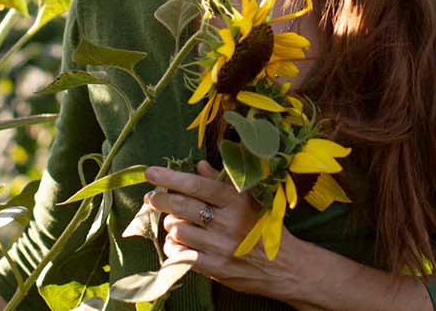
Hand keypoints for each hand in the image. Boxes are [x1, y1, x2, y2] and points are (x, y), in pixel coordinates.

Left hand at [143, 162, 299, 298]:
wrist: (285, 266)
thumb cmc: (264, 228)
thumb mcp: (249, 200)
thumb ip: (223, 182)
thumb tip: (198, 166)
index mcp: (236, 200)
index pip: (197, 185)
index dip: (171, 178)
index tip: (150, 172)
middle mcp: (228, 222)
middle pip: (181, 207)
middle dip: (160, 200)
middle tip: (152, 198)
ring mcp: (221, 247)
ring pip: (178, 231)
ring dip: (170, 227)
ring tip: (174, 224)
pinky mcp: (216, 268)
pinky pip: (181, 256)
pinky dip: (173, 248)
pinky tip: (177, 244)